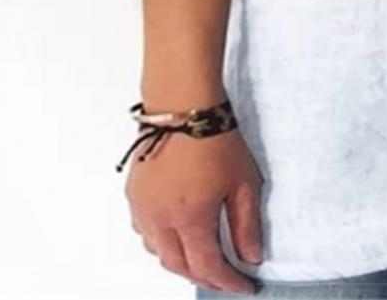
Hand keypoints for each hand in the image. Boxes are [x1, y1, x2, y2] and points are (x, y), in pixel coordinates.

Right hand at [126, 127, 262, 293]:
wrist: (183, 104)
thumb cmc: (216, 138)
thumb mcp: (242, 181)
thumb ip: (246, 223)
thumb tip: (251, 256)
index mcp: (188, 219)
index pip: (207, 266)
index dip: (228, 282)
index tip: (245, 286)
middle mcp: (159, 220)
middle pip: (178, 265)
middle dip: (203, 276)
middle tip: (226, 278)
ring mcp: (142, 207)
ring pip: (158, 251)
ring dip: (180, 261)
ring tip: (203, 259)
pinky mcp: (134, 193)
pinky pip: (145, 231)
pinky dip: (162, 242)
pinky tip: (176, 234)